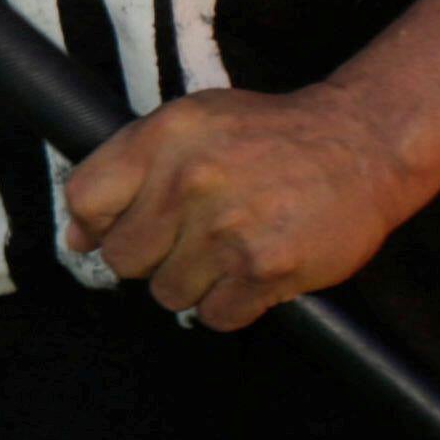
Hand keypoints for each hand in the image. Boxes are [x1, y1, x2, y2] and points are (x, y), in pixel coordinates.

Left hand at [60, 85, 424, 331]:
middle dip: (150, 257)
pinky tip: (250, 273)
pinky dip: (230, 304)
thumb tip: (76, 235)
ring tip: (226, 251)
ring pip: (167, 293)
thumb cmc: (271, 137)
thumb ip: (129, 168)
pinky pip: (215, 316)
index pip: (84, 198)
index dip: (94, 225)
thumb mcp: (194, 123)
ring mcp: (228, 228)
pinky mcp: (266, 269)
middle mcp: (191, 181)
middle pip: (123, 258)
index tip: (115, 230)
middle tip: (188, 239)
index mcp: (164, 138)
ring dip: (193, 283)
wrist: (363, 144)